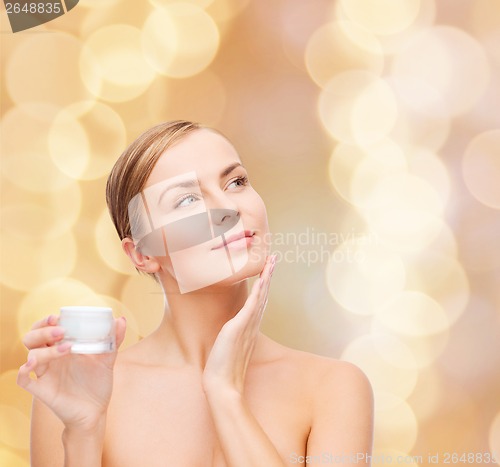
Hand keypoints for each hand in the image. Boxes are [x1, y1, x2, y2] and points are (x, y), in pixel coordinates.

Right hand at [17, 314, 126, 430]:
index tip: (58, 317)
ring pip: (31, 355)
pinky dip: (22, 372)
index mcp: (62, 347)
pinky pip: (24, 380)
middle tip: (62, 330)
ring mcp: (45, 374)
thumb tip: (121, 319)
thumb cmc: (98, 383)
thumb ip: (114, 339)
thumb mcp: (108, 359)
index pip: (45, 328)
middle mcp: (51, 359)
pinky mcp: (43, 390)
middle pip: (33, 338)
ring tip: (66, 348)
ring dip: (45, 349)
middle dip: (43, 331)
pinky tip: (30, 366)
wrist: (96, 412)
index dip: (47, 321)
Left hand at [202, 254, 275, 394]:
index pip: (259, 301)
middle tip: (274, 259)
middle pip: (264, 295)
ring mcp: (247, 325)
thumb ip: (232, 336)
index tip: (267, 271)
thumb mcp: (228, 346)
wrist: (222, 385)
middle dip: (269, 276)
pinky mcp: (239, 327)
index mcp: (249, 327)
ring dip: (266, 278)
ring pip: (260, 297)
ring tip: (271, 262)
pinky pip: (251, 305)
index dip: (264, 285)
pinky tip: (261, 279)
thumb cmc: (223, 369)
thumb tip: (229, 331)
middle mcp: (252, 324)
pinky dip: (258, 291)